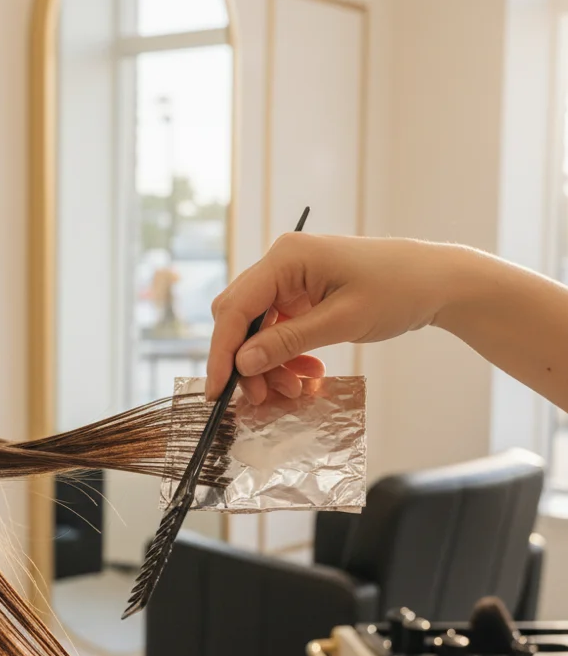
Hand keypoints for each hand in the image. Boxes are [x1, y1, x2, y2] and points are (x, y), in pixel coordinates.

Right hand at [208, 235, 459, 401]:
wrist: (438, 281)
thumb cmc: (398, 290)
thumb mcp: (342, 321)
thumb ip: (287, 342)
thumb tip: (242, 363)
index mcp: (286, 258)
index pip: (236, 309)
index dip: (222, 352)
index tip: (217, 392)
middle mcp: (281, 264)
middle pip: (240, 319)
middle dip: (246, 362)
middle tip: (264, 397)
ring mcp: (290, 279)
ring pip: (257, 330)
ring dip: (268, 364)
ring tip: (294, 390)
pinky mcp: (302, 295)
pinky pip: (278, 331)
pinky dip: (286, 356)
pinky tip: (307, 374)